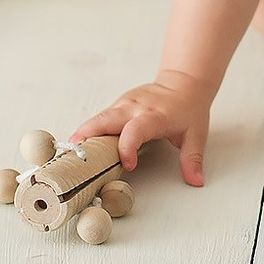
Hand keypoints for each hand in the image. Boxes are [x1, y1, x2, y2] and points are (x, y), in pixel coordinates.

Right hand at [69, 70, 216, 185]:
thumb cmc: (188, 109)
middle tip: (73, 155)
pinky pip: (99, 119)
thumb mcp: (196, 134)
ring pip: (97, 119)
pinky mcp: (117, 107)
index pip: (135, 129)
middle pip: (105, 120)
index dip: (127, 147)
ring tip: (67, 154)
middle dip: (87, 136)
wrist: (184, 82)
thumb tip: (195, 181)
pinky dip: (87, 132)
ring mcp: (123, 105)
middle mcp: (134, 108)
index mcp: (154, 115)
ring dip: (82, 135)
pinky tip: (77, 147)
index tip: (127, 165)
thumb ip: (192, 159)